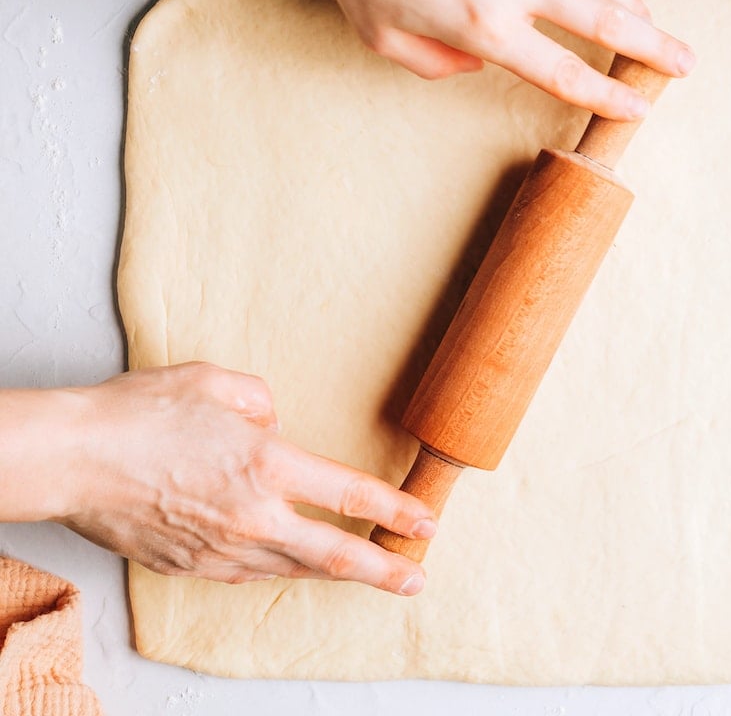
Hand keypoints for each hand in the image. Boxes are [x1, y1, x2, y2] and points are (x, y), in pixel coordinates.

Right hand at [44, 363, 433, 594]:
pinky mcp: (193, 566)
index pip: (351, 495)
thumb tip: (274, 423)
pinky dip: (280, 568)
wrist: (70, 459)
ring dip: (334, 573)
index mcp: (268, 465)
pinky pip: (250, 573)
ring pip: (294, 569)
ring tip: (367, 574)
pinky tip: (292, 564)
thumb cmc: (139, 414)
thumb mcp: (214, 382)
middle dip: (384, 570)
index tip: (426, 522)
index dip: (396, 511)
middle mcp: (254, 516)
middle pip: (336, 554)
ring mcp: (222, 549)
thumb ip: (261, 402)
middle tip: (416, 581)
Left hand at [283, 0, 694, 118]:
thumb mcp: (387, 41)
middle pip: (606, 22)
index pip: (565, 73)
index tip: (636, 108)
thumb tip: (477, 64)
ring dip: (636, 4)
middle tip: (685, 64)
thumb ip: (439, 67)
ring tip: (655, 25)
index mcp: (487, 27)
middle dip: (653, 48)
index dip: (607, 97)